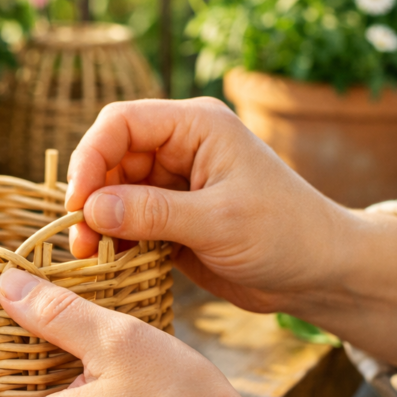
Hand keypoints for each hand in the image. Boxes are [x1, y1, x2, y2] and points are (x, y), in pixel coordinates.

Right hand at [66, 98, 396, 368]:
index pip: (122, 123)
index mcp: (196, 127)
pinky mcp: (173, 217)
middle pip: (111, 158)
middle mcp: (180, 148)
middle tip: (79, 239)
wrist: (319, 272)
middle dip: (90, 195)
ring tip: (89, 254)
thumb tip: (90, 209)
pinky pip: (129, 220)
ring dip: (97, 221)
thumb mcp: (218, 221)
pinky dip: (115, 238)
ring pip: (114, 192)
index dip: (90, 157)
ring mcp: (175, 184)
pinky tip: (110, 260)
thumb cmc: (284, 233)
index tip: (77, 202)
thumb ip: (152, 213)